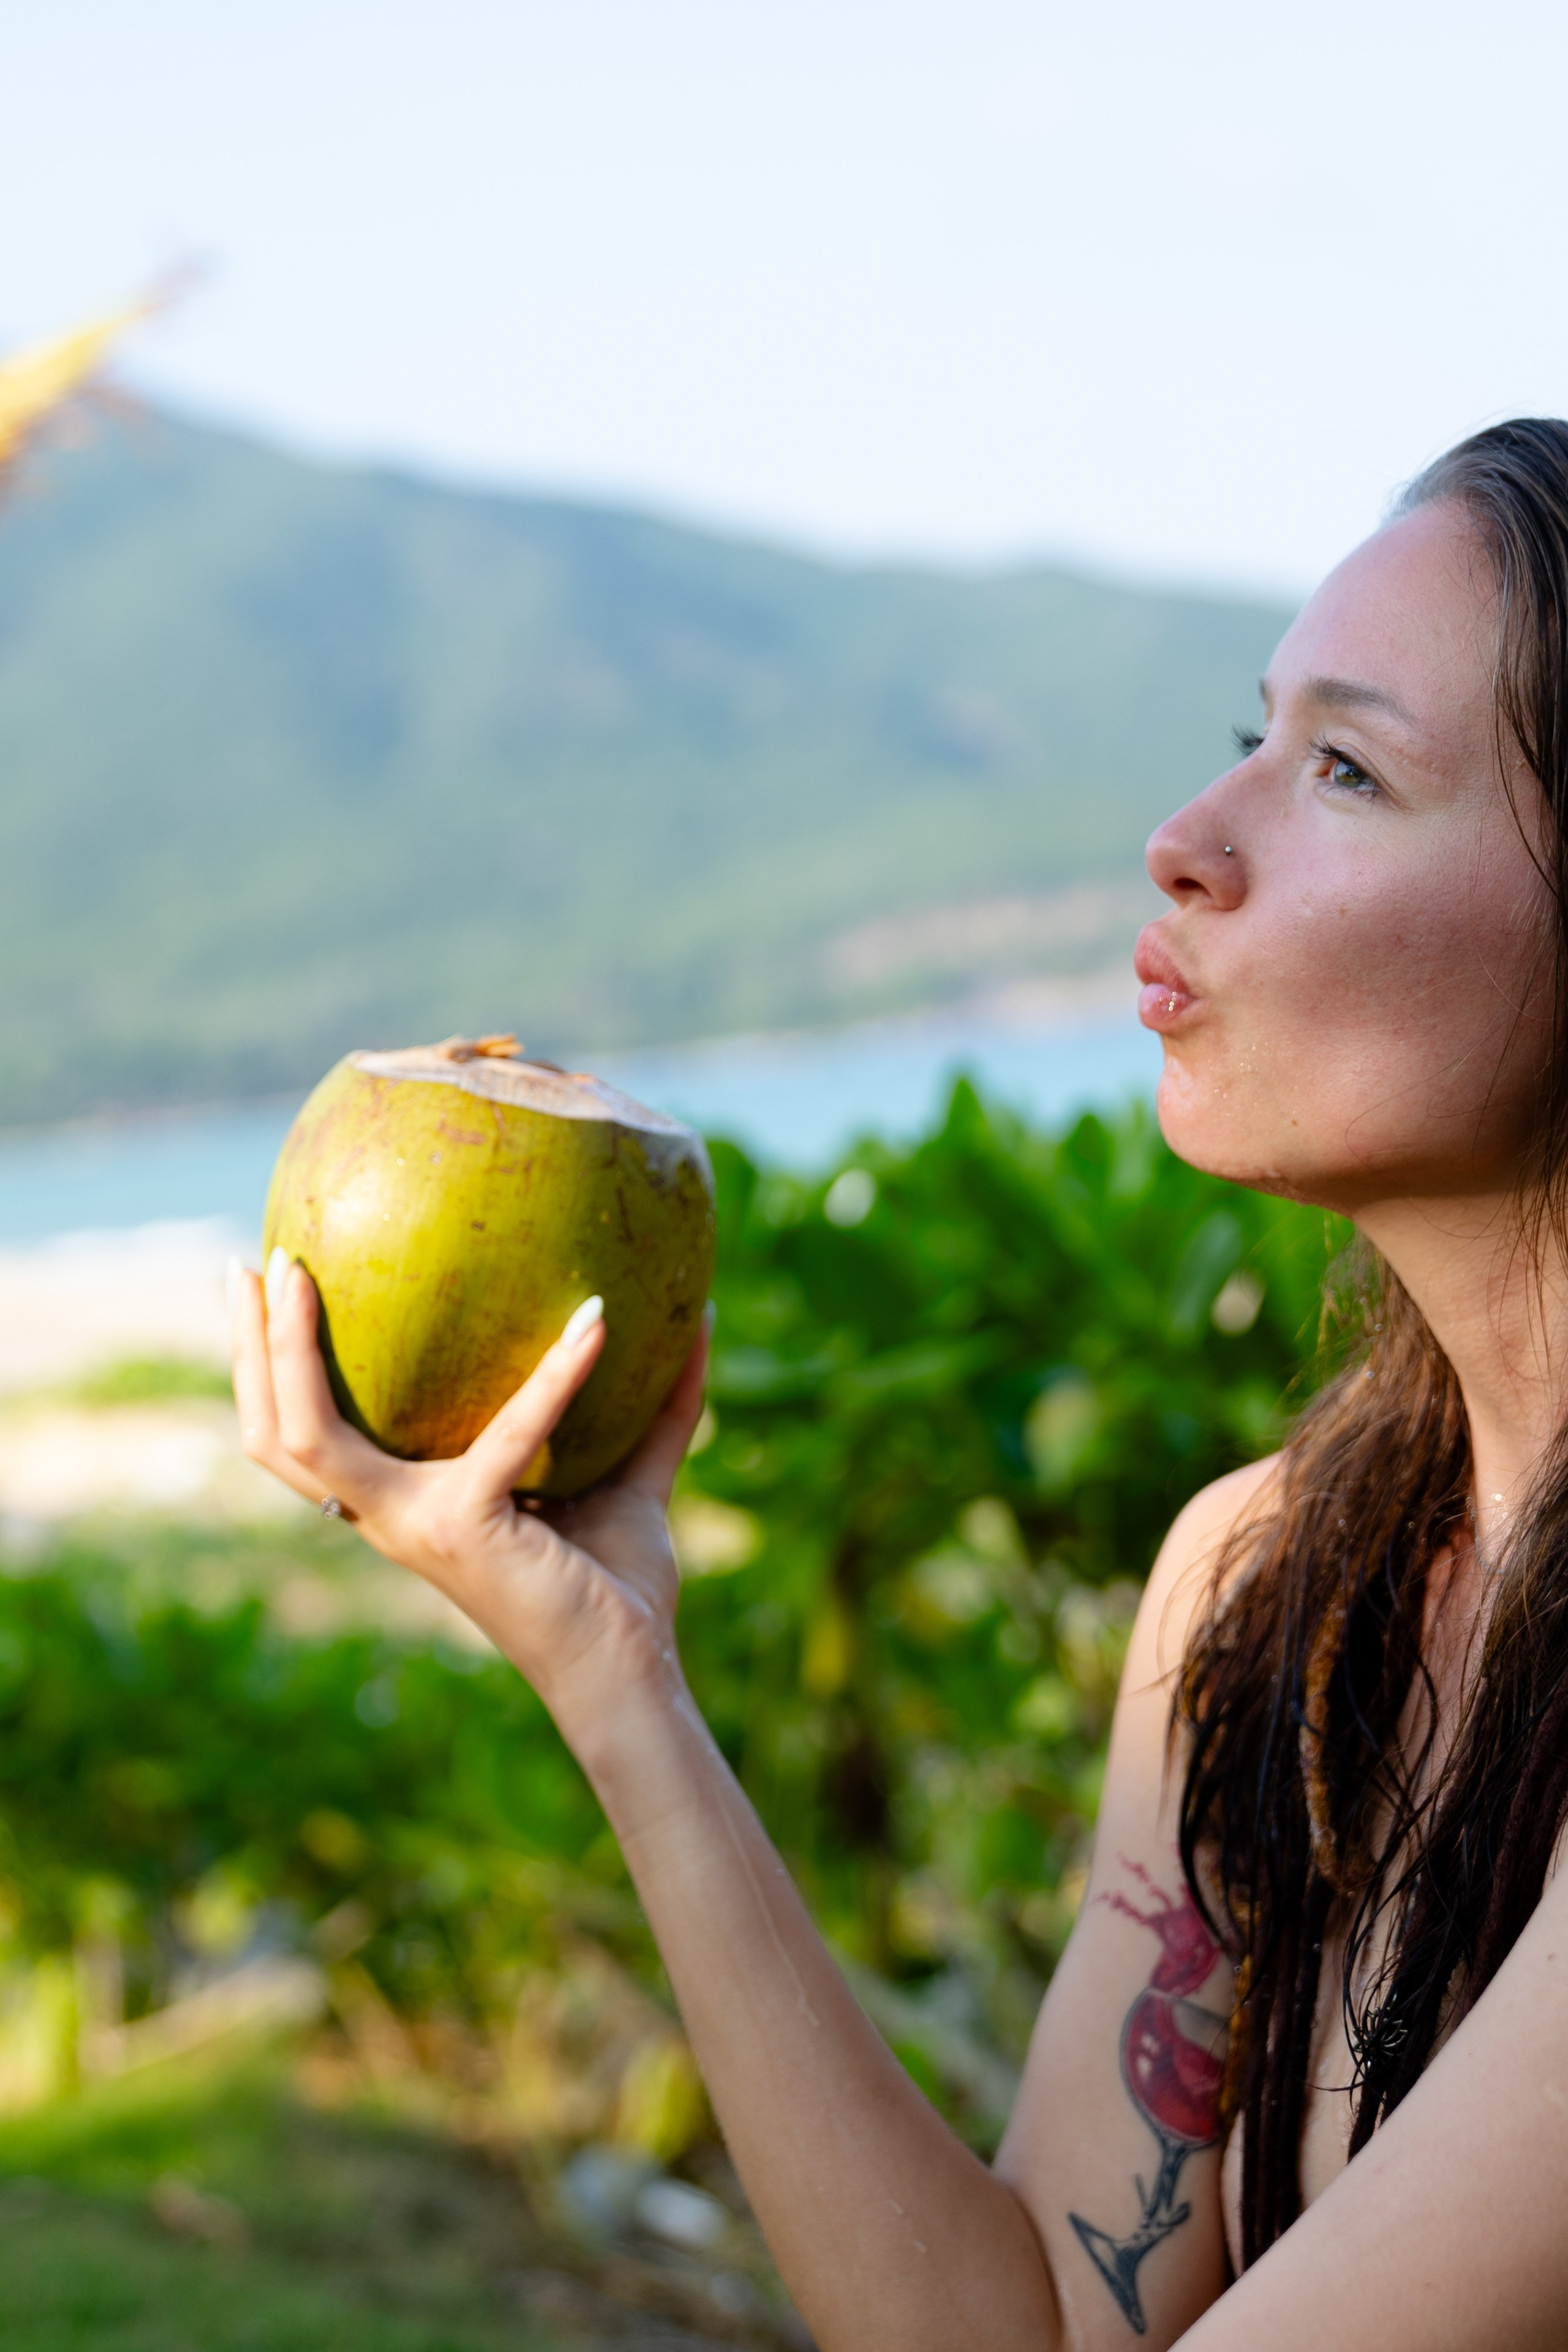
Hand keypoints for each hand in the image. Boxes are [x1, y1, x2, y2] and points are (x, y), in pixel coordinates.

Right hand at [230, 1254, 708, 1737]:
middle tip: (254, 1263)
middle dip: (248, 1348)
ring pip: (308, 1437)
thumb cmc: (618, 1584)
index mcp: (409, 1503)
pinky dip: (554, 1374)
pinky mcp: (470, 1525)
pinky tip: (597, 1321)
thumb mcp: (628, 1474)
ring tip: (304, 1272)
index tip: (269, 1283)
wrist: (632, 1671)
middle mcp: (394, 1515)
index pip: (306, 1438)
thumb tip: (697, 1314)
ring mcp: (419, 1522)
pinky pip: (507, 1429)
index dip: (271, 1369)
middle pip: (274, 1435)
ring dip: (291, 1352)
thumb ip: (654, 1401)